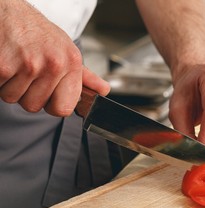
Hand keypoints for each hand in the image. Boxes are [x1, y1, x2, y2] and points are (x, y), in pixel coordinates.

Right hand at [0, 0, 109, 116]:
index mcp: (71, 62)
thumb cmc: (35, 30)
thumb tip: (103, 90)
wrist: (7, 8)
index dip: (51, 105)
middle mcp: (54, 64)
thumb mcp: (65, 48)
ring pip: (13, 98)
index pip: (64, 108)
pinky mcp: (3, 65)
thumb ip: (83, 75)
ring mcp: (29, 65)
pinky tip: (3, 60)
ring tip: (15, 63)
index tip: (47, 94)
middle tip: (25, 71)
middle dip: (26, 93)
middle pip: (34, 106)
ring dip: (9, 85)